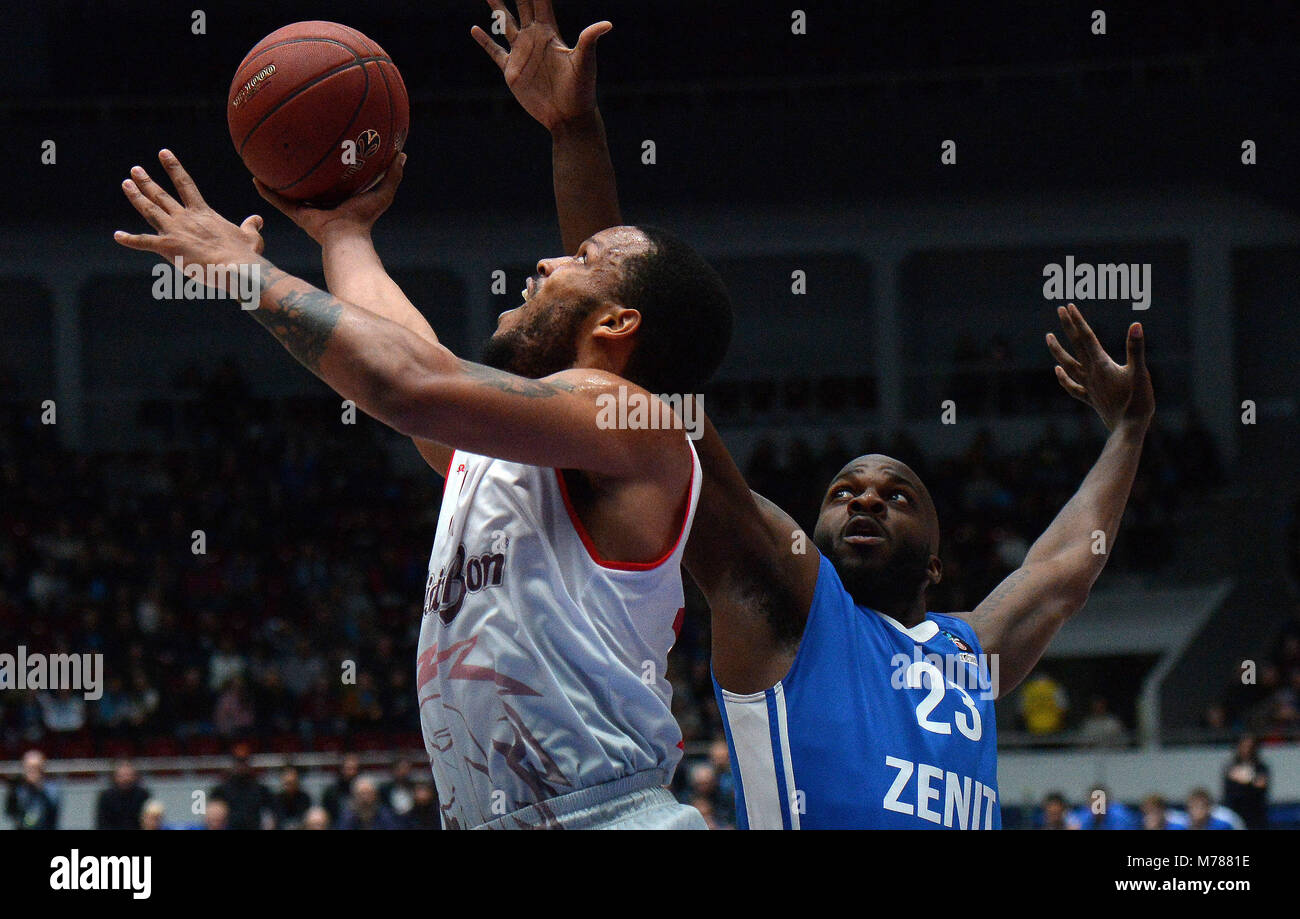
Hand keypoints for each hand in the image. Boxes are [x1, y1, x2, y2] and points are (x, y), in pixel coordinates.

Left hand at [114, 150, 264, 291]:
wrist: (237, 267)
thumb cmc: (246, 254)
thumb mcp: (251, 237)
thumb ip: (251, 226)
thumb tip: (258, 219)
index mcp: (203, 213)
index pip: (185, 184)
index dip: (173, 168)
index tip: (163, 153)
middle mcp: (185, 218)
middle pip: (161, 195)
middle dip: (147, 181)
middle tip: (135, 170)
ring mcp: (175, 231)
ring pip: (150, 210)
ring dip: (137, 197)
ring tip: (126, 184)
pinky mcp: (168, 247)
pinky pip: (144, 242)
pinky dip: (130, 239)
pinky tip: (117, 236)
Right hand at [255, 153, 406, 244]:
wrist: (347, 237)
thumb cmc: (365, 218)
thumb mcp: (383, 193)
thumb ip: (393, 175)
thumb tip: (402, 154)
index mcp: (339, 197)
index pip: (331, 178)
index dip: (326, 165)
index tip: (322, 148)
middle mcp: (321, 202)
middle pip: (308, 182)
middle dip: (300, 168)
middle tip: (291, 147)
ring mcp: (307, 208)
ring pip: (288, 191)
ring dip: (277, 178)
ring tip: (265, 160)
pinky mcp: (297, 214)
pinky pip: (278, 201)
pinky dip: (267, 192)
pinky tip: (255, 178)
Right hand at [471, 0, 611, 130]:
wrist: (568, 116)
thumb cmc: (581, 90)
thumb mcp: (585, 63)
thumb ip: (589, 41)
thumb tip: (607, 24)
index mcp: (550, 32)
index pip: (539, 2)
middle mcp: (534, 38)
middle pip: (521, 6)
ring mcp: (522, 53)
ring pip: (506, 24)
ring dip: (497, 8)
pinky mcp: (512, 70)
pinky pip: (495, 52)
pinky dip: (485, 41)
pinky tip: (475, 29)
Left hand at [1046, 303, 1154, 431]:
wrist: (1128, 430)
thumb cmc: (1137, 402)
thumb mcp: (1140, 372)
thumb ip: (1136, 348)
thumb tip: (1135, 325)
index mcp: (1102, 364)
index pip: (1087, 337)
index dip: (1078, 321)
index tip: (1069, 306)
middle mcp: (1091, 373)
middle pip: (1076, 346)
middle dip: (1068, 327)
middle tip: (1060, 309)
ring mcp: (1089, 386)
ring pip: (1068, 365)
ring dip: (1057, 350)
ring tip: (1047, 337)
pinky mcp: (1091, 399)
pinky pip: (1072, 386)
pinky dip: (1063, 377)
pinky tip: (1057, 370)